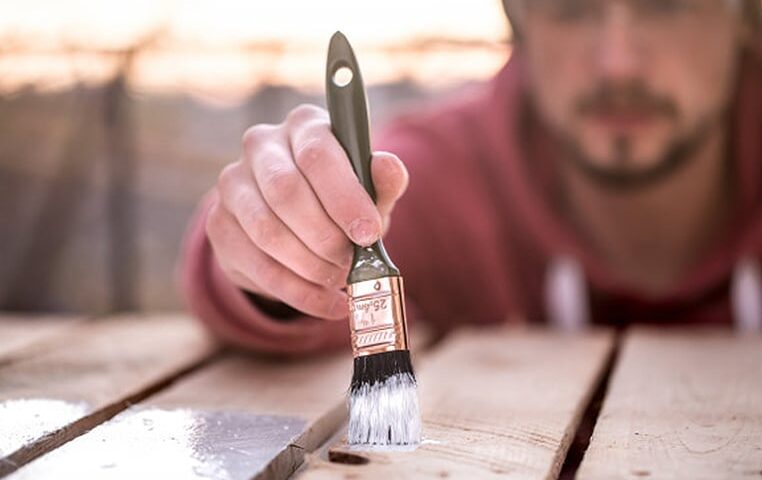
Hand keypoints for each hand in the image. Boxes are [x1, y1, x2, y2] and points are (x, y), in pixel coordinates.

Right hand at [206, 104, 408, 319]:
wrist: (300, 225)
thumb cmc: (342, 200)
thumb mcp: (369, 192)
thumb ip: (383, 181)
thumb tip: (388, 167)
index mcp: (303, 125)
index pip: (317, 155)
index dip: (345, 197)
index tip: (369, 234)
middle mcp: (260, 145)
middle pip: (286, 192)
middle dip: (325, 236)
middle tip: (351, 262)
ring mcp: (233, 185)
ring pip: (267, 231)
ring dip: (311, 266)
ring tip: (341, 279)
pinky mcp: (220, 225)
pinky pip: (258, 265)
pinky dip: (299, 292)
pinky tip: (329, 303)